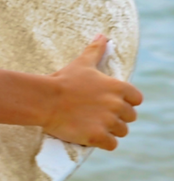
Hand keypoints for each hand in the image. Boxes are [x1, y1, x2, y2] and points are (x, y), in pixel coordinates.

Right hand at [43, 35, 142, 149]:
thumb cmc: (63, 81)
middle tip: (98, 117)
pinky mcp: (97, 137)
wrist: (44, 100)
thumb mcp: (82, 63)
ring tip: (93, 127)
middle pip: (129, 117)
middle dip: (116, 118)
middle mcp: (117, 105)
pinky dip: (103, 143)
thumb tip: (102, 35)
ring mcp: (108, 122)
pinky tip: (90, 137)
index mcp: (118, 87)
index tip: (110, 104)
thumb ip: (96, 50)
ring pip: (121, 132)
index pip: (136, 100)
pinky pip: (111, 145)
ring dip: (110, 131)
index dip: (125, 103)